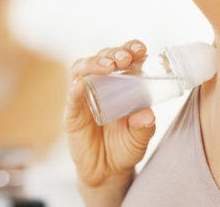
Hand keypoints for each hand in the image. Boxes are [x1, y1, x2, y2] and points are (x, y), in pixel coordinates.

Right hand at [65, 40, 155, 188]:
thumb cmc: (125, 146)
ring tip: (108, 67)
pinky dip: (75, 90)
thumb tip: (148, 114)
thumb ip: (144, 126)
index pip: (123, 57)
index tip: (140, 49)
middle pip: (102, 58)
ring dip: (95, 64)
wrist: (107, 171)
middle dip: (113, 53)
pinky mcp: (72, 114)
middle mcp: (101, 84)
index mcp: (121, 82)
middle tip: (124, 59)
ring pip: (82, 70)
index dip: (130, 49)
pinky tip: (81, 85)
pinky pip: (71, 99)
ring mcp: (84, 97)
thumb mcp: (140, 137)